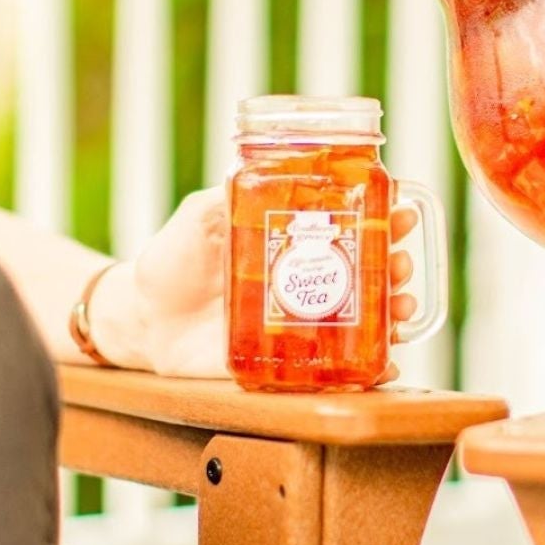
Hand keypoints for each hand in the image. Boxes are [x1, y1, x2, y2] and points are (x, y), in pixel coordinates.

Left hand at [87, 186, 421, 378]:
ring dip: (393, 314)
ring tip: (403, 307)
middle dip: (396, 266)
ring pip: (362, 321)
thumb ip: (224, 198)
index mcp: (290, 243)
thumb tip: (255, 172)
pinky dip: (367, 371)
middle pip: (367, 274)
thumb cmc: (169, 263)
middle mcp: (303, 283)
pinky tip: (388, 366)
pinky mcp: (286, 363)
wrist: (141, 320)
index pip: (350, 227)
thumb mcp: (198, 218)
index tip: (404, 208)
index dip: (382, 218)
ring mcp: (299, 324)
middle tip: (403, 262)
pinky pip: (334, 370)